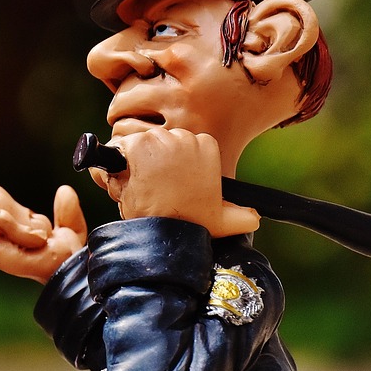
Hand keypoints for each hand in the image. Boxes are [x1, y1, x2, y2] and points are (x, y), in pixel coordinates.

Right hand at [0, 155, 86, 282]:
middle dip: (20, 210)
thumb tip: (64, 191)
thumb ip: (66, 209)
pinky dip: (20, 228)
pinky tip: (29, 246)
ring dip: (23, 221)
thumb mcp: (66, 225)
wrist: (68, 273)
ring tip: (33, 241)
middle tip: (35, 235)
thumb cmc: (64, 258)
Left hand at [93, 128, 258, 237]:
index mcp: (208, 146)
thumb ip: (240, 216)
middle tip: (151, 188)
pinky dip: (116, 164)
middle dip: (148, 162)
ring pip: (136, 144)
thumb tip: (255, 218)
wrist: (166, 233)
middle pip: (156, 141)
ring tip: (140, 189)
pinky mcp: (138, 144)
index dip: (166, 164)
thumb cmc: (190, 226)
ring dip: (131, 164)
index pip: (177, 145)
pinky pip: (118, 147)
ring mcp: (162, 139)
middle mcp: (186, 137)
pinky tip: (126, 182)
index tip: (167, 183)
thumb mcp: (222, 221)